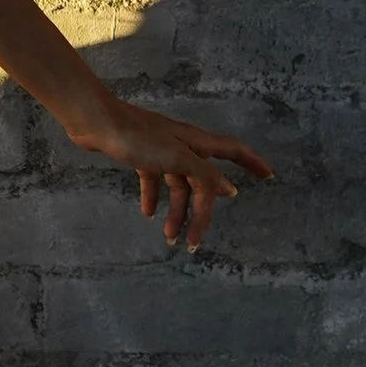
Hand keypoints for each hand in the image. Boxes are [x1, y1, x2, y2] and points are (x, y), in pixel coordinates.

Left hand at [64, 95, 272, 249]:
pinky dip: (153, 197)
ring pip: (177, 187)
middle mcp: (183, 147)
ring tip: (169, 237)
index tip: (269, 177)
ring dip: (175, 212)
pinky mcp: (140, 156)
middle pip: (202, 184)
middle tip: (192, 244)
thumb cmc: (137, 137)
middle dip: (200, 214)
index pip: (233, 151)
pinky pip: (154, 181)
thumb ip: (204, 174)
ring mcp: (161, 151)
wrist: (96, 123)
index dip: (253, 162)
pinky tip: (147, 214)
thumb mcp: (176, 157)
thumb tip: (229, 190)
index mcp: (196, 144)